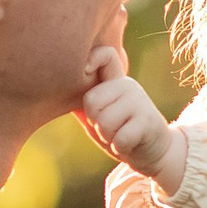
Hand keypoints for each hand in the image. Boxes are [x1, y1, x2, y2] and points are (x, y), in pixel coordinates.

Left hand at [76, 44, 189, 191]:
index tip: (84, 71)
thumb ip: (83, 103)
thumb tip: (53, 88)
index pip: (106, 54)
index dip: (91, 59)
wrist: (154, 153)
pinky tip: (130, 144)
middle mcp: (128, 85)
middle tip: (111, 127)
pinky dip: (120, 148)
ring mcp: (140, 101)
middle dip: (96, 123)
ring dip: (109, 138)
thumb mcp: (98, 116)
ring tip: (120, 135)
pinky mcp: (148, 120)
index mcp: (115, 80)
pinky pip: (120, 138)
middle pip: (92, 102)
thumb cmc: (120, 132)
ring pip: (104, 123)